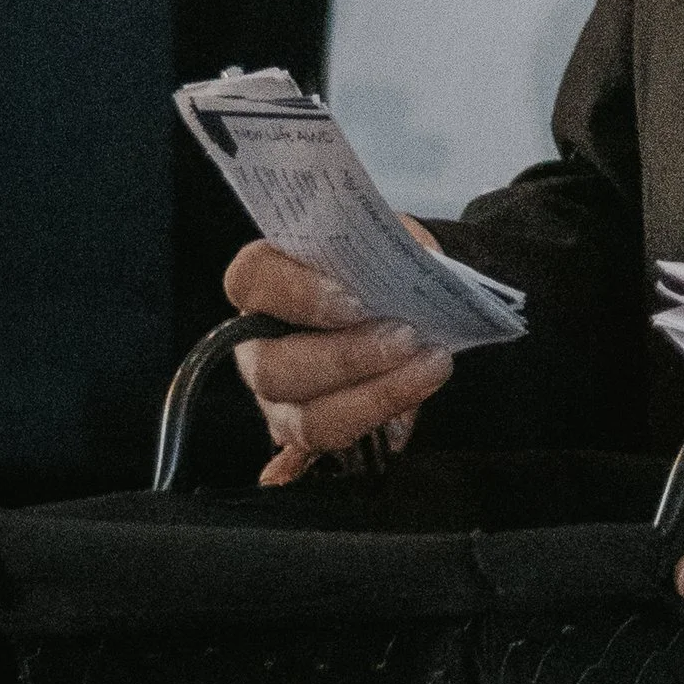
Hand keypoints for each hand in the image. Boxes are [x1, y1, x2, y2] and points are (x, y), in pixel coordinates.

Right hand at [226, 234, 454, 486]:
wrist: (405, 295)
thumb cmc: (382, 263)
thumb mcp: (385, 239)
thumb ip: (385, 252)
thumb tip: (410, 273)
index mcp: (263, 278)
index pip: (254, 281)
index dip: (300, 295)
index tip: (355, 302)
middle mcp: (256, 342)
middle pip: (273, 368)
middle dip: (346, 358)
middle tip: (407, 339)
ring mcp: (275, 395)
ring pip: (303, 419)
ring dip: (373, 396)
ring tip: (430, 367)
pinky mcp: (306, 428)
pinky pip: (331, 444)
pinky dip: (376, 420)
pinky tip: (410, 404)